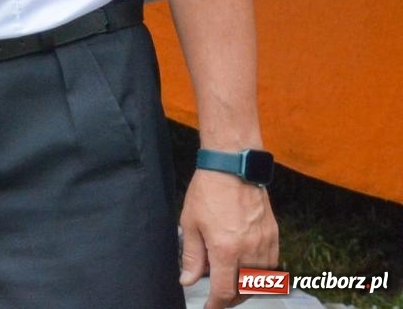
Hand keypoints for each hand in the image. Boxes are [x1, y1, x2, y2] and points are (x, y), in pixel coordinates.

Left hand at [178, 170, 278, 307]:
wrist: (233, 166)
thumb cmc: (209, 191)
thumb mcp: (190, 223)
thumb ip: (192, 256)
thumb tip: (187, 280)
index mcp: (226, 249)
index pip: (224, 291)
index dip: (216, 305)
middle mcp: (249, 250)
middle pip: (245, 290)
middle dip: (230, 300)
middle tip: (218, 299)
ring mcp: (265, 243)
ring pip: (260, 281)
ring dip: (246, 289)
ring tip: (230, 285)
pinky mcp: (274, 236)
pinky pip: (271, 266)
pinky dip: (260, 274)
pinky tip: (247, 270)